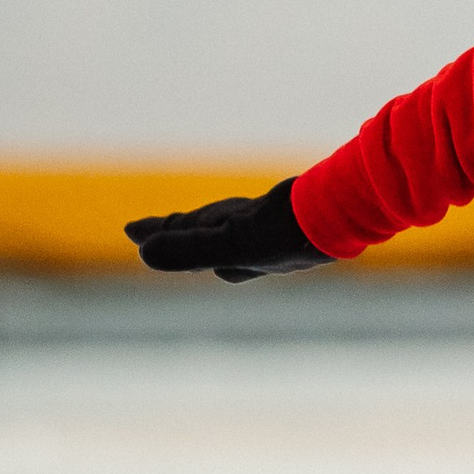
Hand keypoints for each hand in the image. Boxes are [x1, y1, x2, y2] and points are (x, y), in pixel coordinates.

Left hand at [126, 179, 331, 282]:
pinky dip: (229, 215)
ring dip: (199, 224)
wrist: (340, 212)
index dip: (157, 239)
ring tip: (180, 223)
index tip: (133, 231)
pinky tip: (239, 217)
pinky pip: (246, 216)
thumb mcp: (231, 242)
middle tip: (140, 229)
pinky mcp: (285, 216)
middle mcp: (246, 251)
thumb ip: (188, 247)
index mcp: (231, 260)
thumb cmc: (286, 234)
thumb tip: (141, 251)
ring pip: (222, 227)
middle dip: (173, 234)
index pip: (185, 250)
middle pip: (199, 240)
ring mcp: (266, 234)